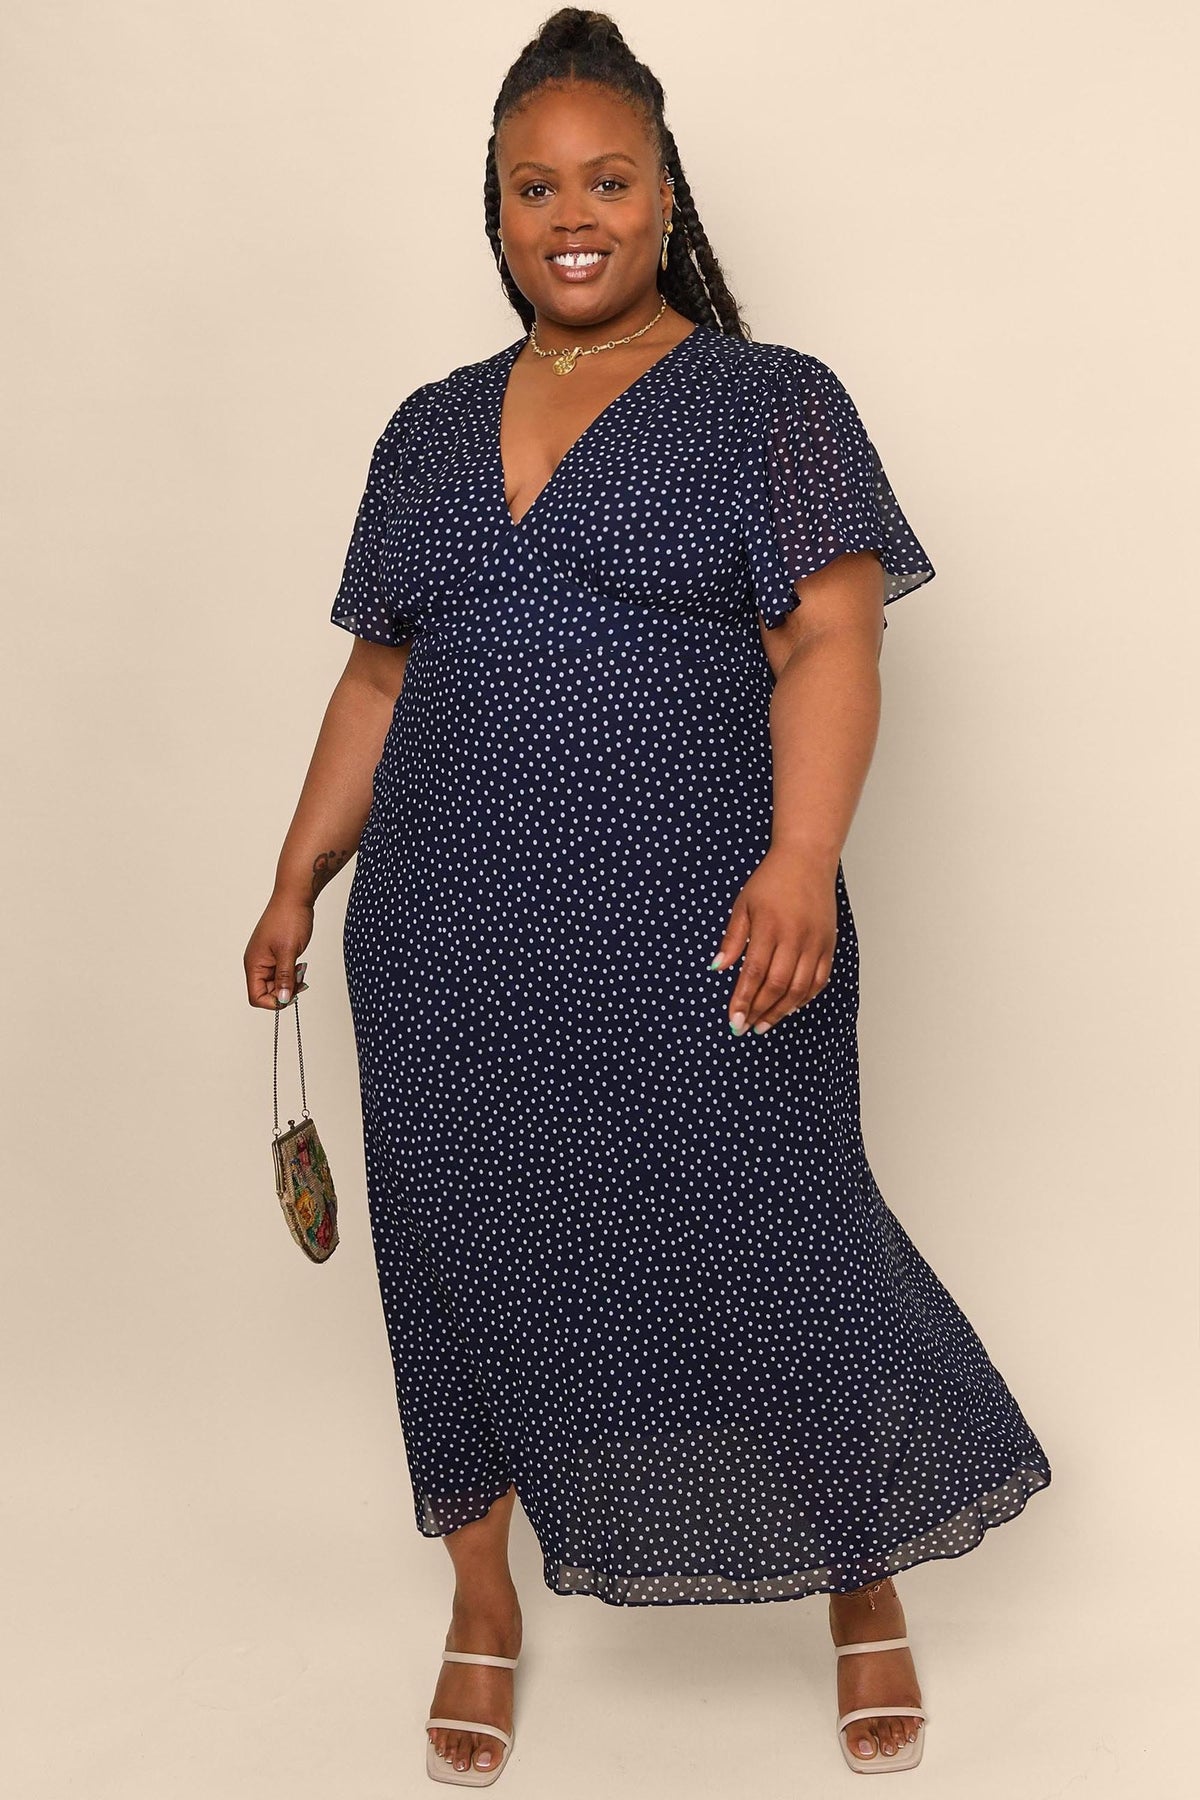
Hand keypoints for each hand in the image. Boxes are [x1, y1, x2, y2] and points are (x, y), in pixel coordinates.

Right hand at [244, 893, 314, 1009]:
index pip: (256, 996)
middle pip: (266, 991)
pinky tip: (300, 964)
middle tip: (301, 980)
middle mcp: (256, 962)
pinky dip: (292, 972)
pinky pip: (281, 971)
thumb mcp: (288, 952)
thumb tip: (282, 1000)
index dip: (273, 1001)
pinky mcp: (275, 953)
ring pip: (276, 982)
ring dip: (290, 981)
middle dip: (285, 990)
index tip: (291, 995)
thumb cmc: (288, 918)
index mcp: (254, 963)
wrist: (294, 897)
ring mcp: (266, 957)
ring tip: (301, 969)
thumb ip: (284, 978)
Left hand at [711, 845, 838, 1033]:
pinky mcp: (829, 944)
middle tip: (745, 1026)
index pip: (754, 972)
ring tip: (764, 1024)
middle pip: (777, 985)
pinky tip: (790, 1007)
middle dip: (760, 1010)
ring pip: (800, 988)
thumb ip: (733, 938)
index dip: (743, 999)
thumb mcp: (743, 904)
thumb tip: (718, 968)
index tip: (734, 1019)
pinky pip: (819, 979)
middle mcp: (795, 937)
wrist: (807, 860)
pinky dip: (805, 997)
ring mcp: (815, 942)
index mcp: (769, 927)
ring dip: (781, 1010)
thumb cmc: (771, 880)